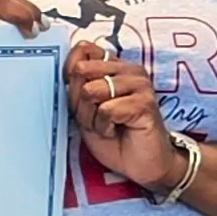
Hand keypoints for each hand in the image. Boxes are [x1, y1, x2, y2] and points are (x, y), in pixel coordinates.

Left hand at [64, 42, 180, 188]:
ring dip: (91, 116)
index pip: (84, 50)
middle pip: (82, 71)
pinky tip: (115, 131)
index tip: (79, 97)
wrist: (138, 165)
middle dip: (80, 101)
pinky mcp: (145, 102)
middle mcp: (129, 70)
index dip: (71, 75)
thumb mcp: (85, 108)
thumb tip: (73, 64)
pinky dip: (103, 126)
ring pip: (91, 90)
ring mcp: (140, 85)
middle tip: (95, 117)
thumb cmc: (112, 135)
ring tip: (106, 125)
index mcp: (114, 67)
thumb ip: (77, 85)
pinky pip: (106, 109)